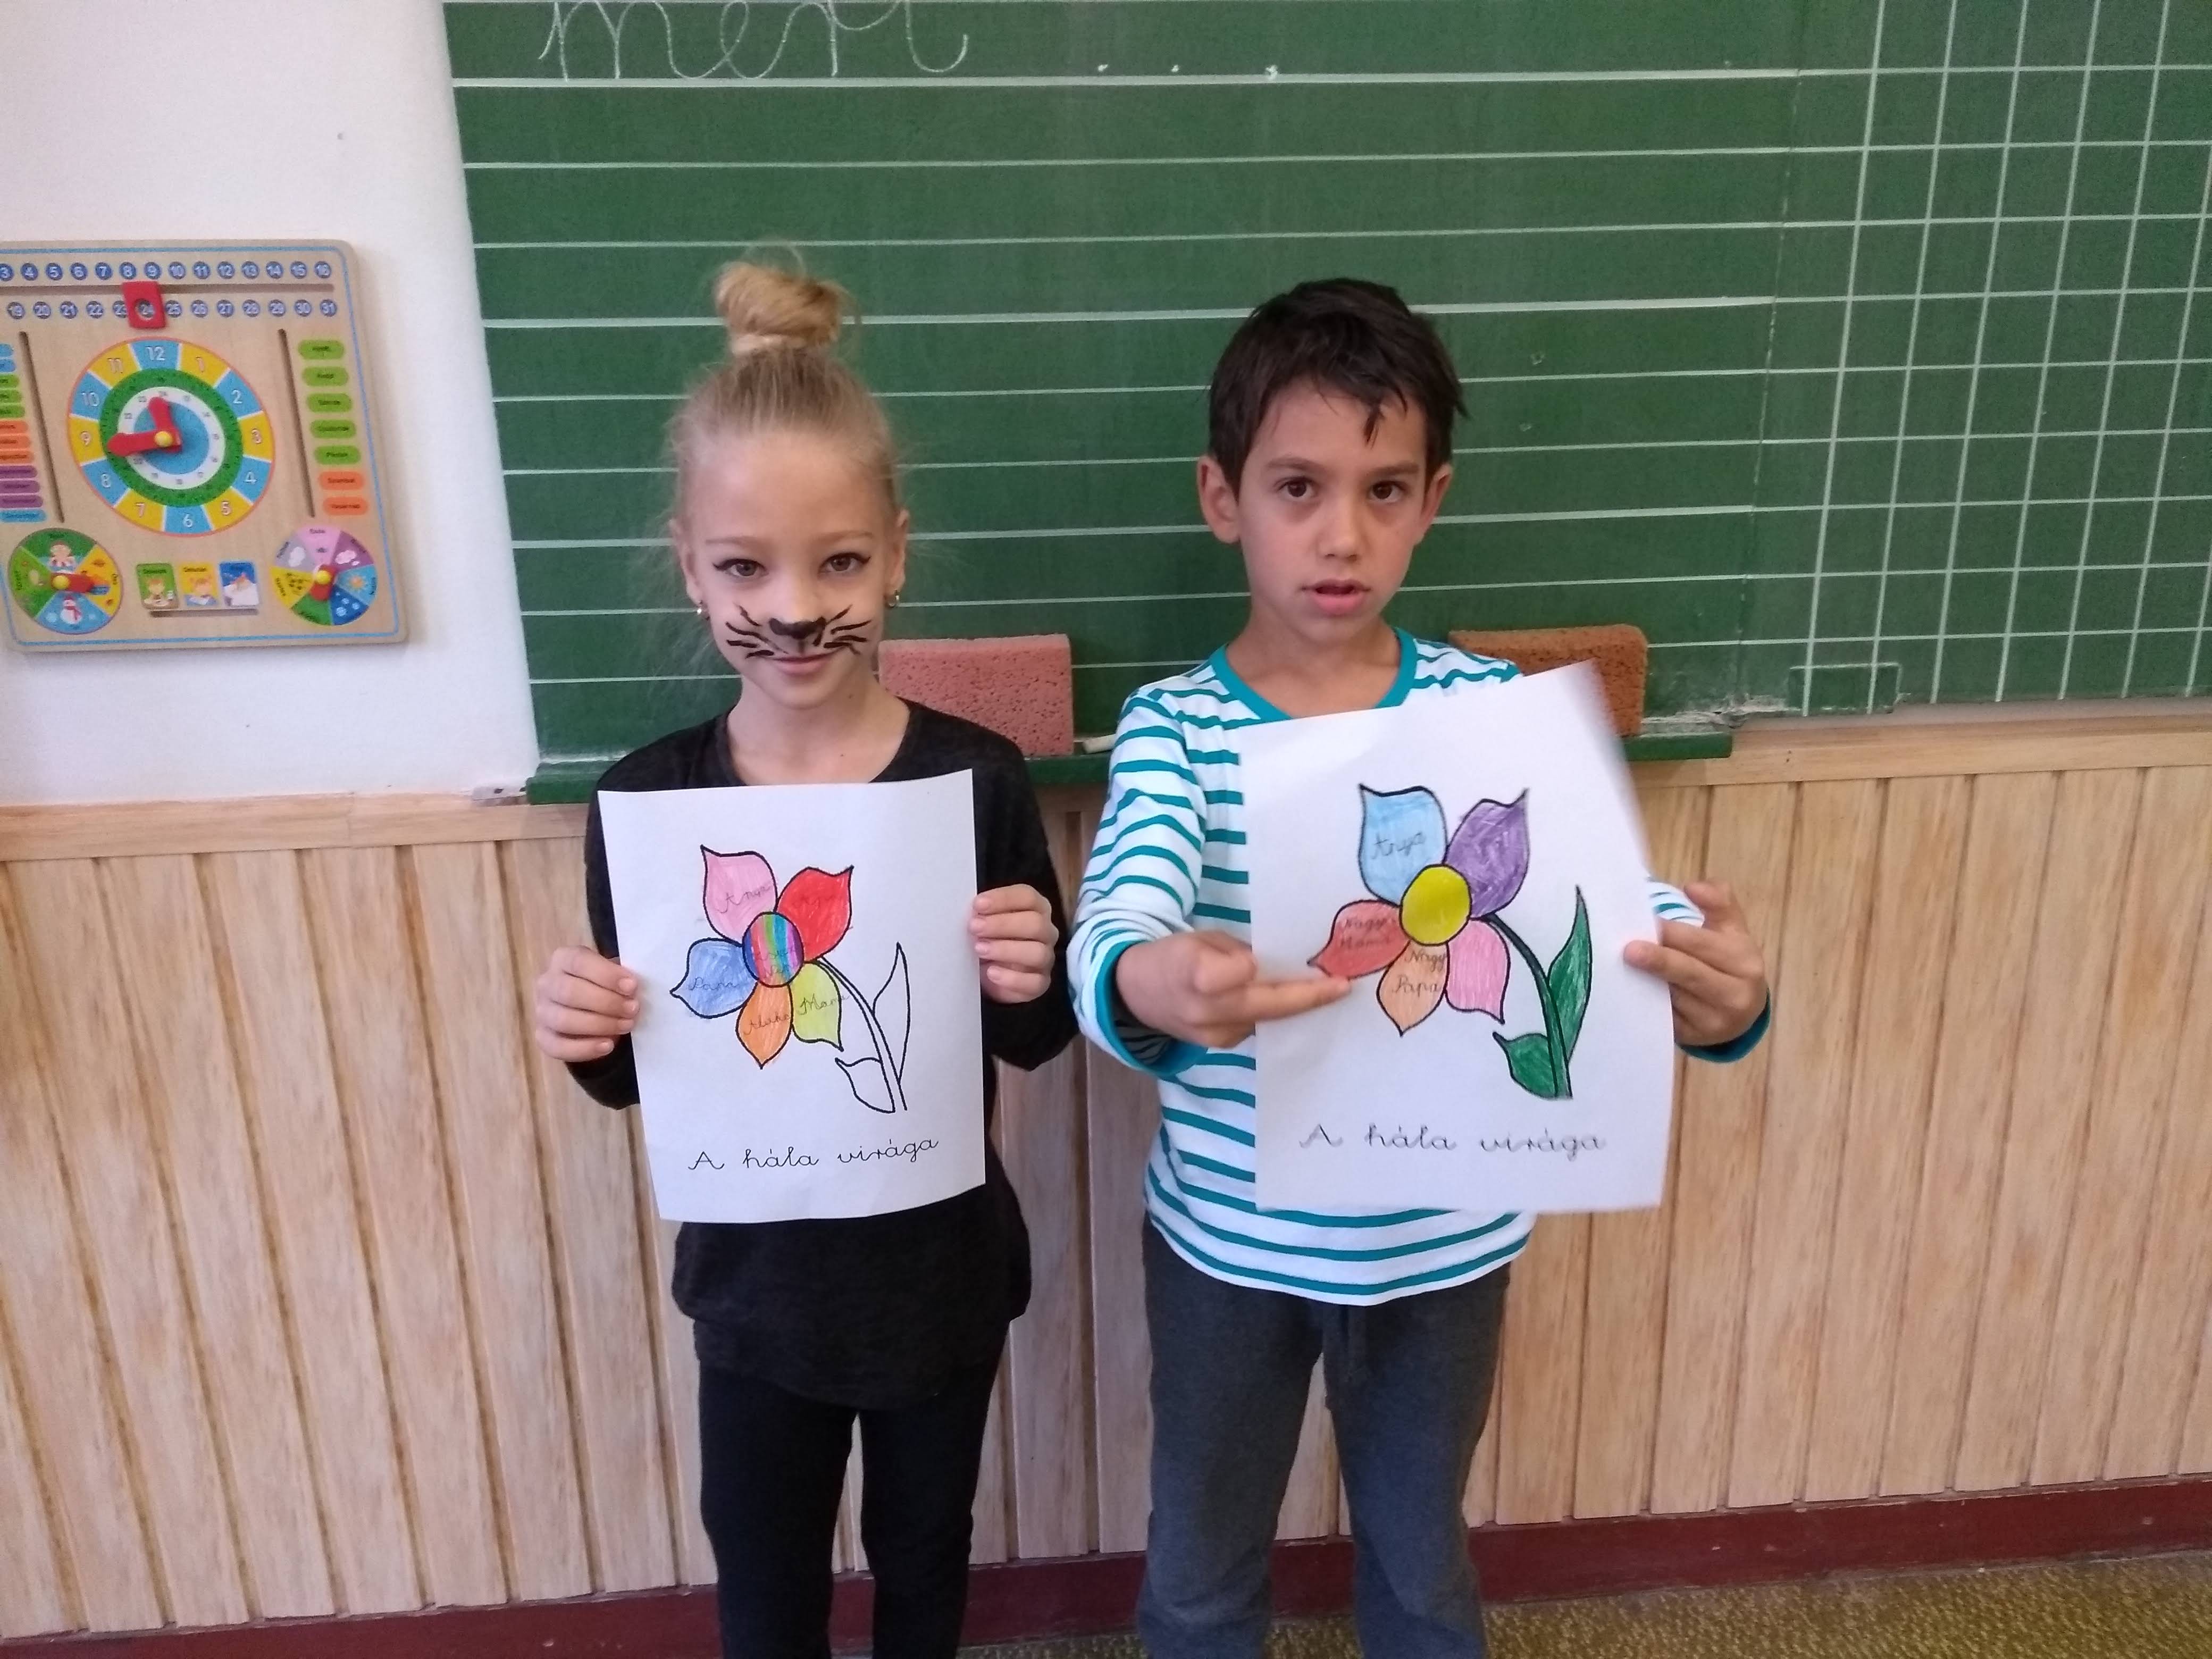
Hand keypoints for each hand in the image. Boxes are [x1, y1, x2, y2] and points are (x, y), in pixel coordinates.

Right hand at [534, 945, 638, 1061]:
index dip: (606, 974)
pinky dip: (584, 1049)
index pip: (579, 962)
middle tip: (632, 1009)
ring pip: (563, 1020)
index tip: (631, 986)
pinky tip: (607, 1046)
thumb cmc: (605, 984)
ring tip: (625, 1026)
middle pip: (569, 992)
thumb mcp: (613, 973)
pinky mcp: (542, 1037)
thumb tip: (633, 989)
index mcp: (563, 959)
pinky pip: (557, 1046)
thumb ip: (620, 977)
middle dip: (606, 1002)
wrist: (590, 1006)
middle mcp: (547, 983)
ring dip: (598, 1025)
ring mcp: (542, 1011)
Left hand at [972, 884, 1058, 1004]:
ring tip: (980, 949)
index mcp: (1035, 909)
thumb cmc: (988, 938)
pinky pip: (1034, 982)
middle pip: (1035, 923)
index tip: (978, 904)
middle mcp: (1045, 932)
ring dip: (1006, 950)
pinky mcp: (1041, 983)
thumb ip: (982, 914)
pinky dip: (1011, 979)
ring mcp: (1045, 958)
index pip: (1028, 897)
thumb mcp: (983, 922)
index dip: (1004, 899)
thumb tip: (973, 912)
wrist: (987, 972)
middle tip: (974, 927)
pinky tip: (991, 973)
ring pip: (1037, 953)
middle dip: (1002, 924)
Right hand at [1115, 930, 1348, 1049]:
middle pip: (1267, 1005)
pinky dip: (1274, 1014)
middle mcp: (1206, 1010)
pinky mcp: (1220, 1046)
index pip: (1236, 974)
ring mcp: (1214, 1034)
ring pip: (1267, 1020)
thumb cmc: (1173, 955)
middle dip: (1308, 997)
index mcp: (1196, 973)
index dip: (1253, 967)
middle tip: (1343, 987)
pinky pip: (1256, 1027)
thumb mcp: (1202, 938)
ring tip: (1328, 991)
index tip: (1270, 958)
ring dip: (1296, 1007)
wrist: (1135, 994)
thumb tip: (1278, 966)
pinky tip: (1290, 1001)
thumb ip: (1239, 952)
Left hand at [1624, 881, 1767, 1047]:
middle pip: (1690, 973)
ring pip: (1674, 998)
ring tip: (1622, 966)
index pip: (1704, 945)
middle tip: (1628, 949)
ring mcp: (1714, 1021)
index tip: (1649, 922)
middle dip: (1659, 960)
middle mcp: (1734, 995)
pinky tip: (1628, 990)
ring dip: (1647, 982)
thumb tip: (1693, 887)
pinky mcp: (1693, 1037)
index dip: (1675, 934)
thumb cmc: (1729, 961)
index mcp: (1745, 961)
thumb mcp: (1731, 930)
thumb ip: (1718, 902)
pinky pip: (1666, 1018)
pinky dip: (1646, 1002)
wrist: (1741, 1010)